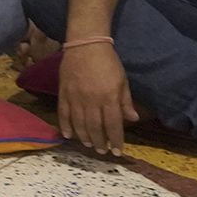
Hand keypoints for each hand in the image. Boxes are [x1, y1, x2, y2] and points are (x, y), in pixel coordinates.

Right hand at [57, 41, 137, 155]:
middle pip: (95, 128)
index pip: (113, 125)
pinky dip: (66, 126)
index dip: (116, 140)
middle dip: (100, 142)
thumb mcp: (122, 80)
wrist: (86, 44)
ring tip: (89, 145)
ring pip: (79, 124)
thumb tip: (133, 119)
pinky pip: (64, 113)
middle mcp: (92, 100)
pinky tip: (69, 136)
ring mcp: (76, 97)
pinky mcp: (64, 93)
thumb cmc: (108, 62)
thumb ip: (126, 101)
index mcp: (109, 97)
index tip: (117, 152)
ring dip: (85, 137)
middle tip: (103, 151)